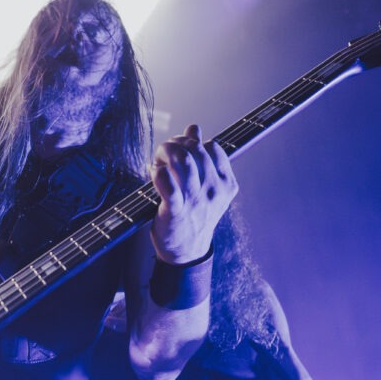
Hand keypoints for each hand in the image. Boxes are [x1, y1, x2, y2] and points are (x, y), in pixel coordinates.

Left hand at [150, 124, 237, 263]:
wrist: (186, 252)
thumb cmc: (194, 216)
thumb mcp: (205, 187)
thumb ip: (201, 157)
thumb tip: (194, 128)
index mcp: (226, 184)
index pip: (211, 147)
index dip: (192, 142)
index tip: (180, 149)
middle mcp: (214, 191)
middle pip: (195, 150)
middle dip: (175, 144)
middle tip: (163, 153)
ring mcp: (196, 202)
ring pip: (182, 161)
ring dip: (165, 153)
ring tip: (157, 161)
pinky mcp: (176, 211)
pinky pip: (168, 184)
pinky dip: (159, 173)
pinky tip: (154, 173)